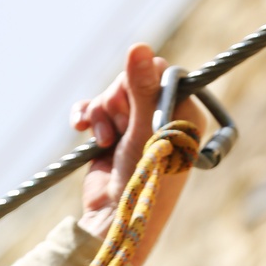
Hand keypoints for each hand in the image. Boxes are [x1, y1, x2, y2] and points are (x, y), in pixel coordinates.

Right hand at [73, 44, 205, 265]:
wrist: (115, 219)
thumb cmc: (143, 179)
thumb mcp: (145, 130)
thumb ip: (143, 87)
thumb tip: (140, 46)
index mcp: (184, 112)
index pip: (161, 71)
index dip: (141, 81)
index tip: (136, 104)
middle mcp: (162, 116)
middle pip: (131, 79)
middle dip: (117, 99)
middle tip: (120, 126)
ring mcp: (136, 125)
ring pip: (111, 94)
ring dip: (101, 112)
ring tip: (104, 139)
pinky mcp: (112, 135)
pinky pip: (94, 108)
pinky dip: (86, 116)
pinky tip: (81, 129)